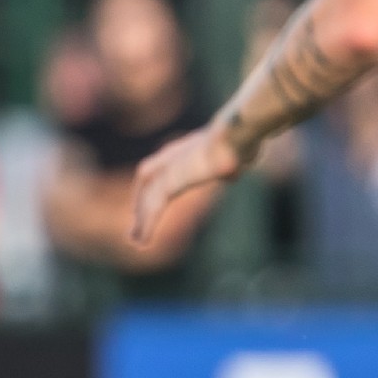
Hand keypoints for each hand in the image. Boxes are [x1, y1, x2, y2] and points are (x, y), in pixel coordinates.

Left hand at [129, 124, 246, 245]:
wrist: (234, 135)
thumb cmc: (240, 141)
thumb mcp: (231, 155)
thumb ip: (226, 166)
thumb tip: (231, 173)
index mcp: (181, 150)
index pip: (157, 169)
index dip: (150, 187)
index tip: (149, 202)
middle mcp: (169, 157)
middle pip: (146, 182)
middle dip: (140, 203)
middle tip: (136, 225)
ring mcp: (167, 170)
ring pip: (148, 199)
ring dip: (142, 220)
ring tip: (137, 241)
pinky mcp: (169, 183)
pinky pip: (153, 208)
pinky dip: (148, 225)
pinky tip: (143, 241)